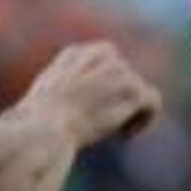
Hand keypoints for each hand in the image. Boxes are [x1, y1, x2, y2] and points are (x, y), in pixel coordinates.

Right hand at [24, 42, 159, 147]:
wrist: (44, 130)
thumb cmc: (37, 124)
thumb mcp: (46, 99)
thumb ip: (69, 92)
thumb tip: (87, 103)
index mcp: (75, 53)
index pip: (104, 60)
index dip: (105, 86)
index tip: (93, 111)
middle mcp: (100, 54)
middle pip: (125, 74)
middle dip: (118, 101)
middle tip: (103, 126)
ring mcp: (119, 70)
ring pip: (139, 90)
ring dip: (128, 114)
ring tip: (111, 134)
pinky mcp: (133, 90)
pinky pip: (153, 101)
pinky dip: (144, 121)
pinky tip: (123, 137)